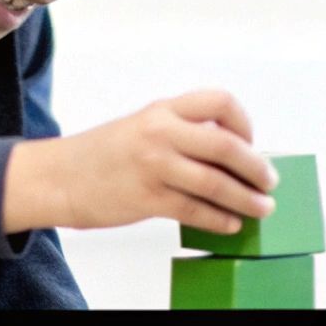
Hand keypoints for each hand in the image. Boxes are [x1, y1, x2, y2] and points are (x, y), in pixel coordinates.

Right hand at [2, 90, 277, 233]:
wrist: (56, 177)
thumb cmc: (102, 155)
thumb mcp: (142, 126)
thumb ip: (180, 132)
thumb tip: (229, 154)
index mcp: (162, 109)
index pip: (220, 101)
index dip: (243, 123)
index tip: (251, 142)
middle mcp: (160, 132)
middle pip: (226, 146)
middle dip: (256, 168)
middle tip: (269, 182)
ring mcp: (154, 165)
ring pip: (216, 183)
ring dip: (246, 198)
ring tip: (262, 208)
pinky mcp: (147, 198)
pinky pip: (195, 210)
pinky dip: (219, 219)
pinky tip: (231, 224)